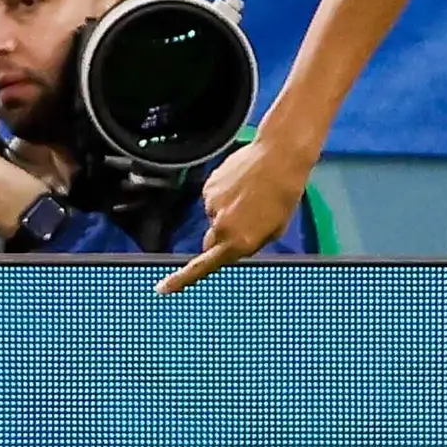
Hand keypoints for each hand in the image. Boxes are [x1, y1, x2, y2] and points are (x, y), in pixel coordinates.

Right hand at [159, 131, 312, 293]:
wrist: (279, 158)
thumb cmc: (284, 195)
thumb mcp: (275, 230)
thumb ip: (251, 244)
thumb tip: (233, 248)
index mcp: (239, 242)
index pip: (203, 267)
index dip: (181, 280)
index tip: (162, 288)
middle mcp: (221, 227)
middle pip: (209, 244)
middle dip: (222, 240)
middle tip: (247, 222)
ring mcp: (211, 205)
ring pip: (214, 218)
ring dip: (229, 212)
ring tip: (252, 196)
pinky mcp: (208, 187)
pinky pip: (214, 199)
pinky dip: (226, 195)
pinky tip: (243, 185)